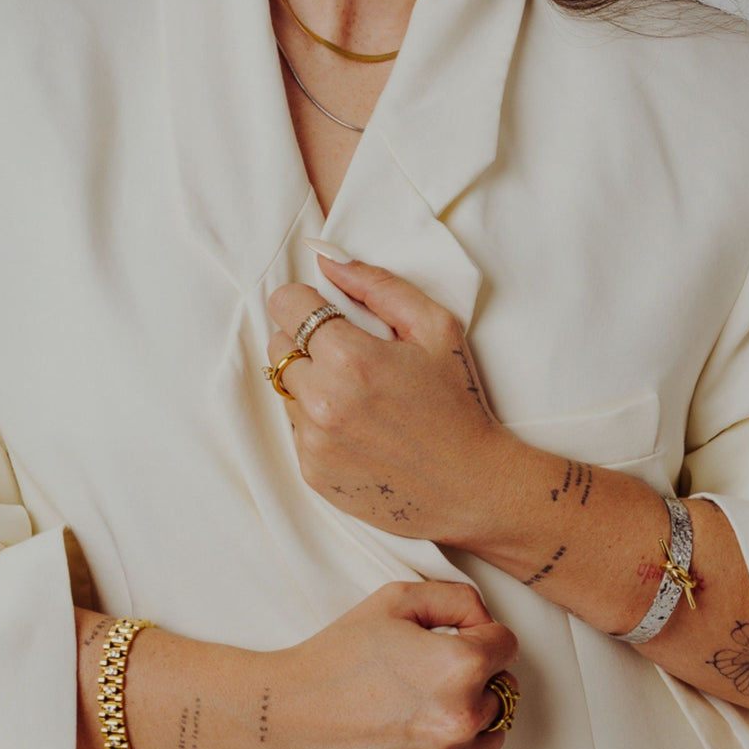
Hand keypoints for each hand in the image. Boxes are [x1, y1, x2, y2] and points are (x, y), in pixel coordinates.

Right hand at [257, 580, 518, 748]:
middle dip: (475, 681)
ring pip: (491, 737)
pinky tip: (413, 743)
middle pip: (504, 693)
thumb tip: (486, 623)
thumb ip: (456, 600)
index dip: (479, 636)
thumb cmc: (333, 658)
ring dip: (468, 722)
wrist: (282, 721)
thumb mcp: (393, 602)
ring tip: (418, 712)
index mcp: (460, 666)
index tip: (451, 642)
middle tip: (426, 679)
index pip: (507, 645)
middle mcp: (463, 719)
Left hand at [265, 253, 507, 543]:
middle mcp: (322, 402)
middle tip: (351, 359)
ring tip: (361, 399)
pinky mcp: (313, 472)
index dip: (307, 304)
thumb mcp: (436, 329)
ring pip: (286, 390)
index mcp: (350, 358)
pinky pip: (297, 431)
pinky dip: (320, 424)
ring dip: (312, 386)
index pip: (285, 305)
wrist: (471, 486)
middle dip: (306, 344)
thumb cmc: (459, 405)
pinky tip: (361, 431)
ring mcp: (314, 441)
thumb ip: (378, 286)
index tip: (328, 315)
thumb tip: (328, 262)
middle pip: (277, 346)